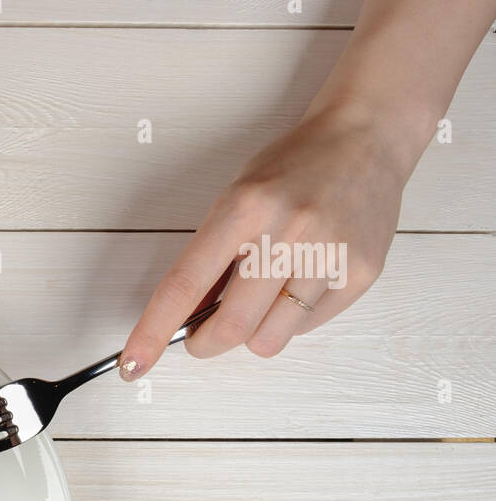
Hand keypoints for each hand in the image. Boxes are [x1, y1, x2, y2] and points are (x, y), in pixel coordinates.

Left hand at [117, 103, 410, 380]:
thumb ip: (209, 258)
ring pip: (269, 339)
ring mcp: (330, 254)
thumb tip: (182, 318)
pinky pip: (307, 327)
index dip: (153, 331)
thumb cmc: (292, 168)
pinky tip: (300, 282)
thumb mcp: (235, 198)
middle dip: (205, 344)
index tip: (134, 362)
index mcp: (244, 208)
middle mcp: (289, 231)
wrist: (366, 137)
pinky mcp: (361, 273)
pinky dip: (291, 318)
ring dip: (251, 335)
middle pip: (230, 326)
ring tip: (259, 300)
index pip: (185, 285)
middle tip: (200, 337)